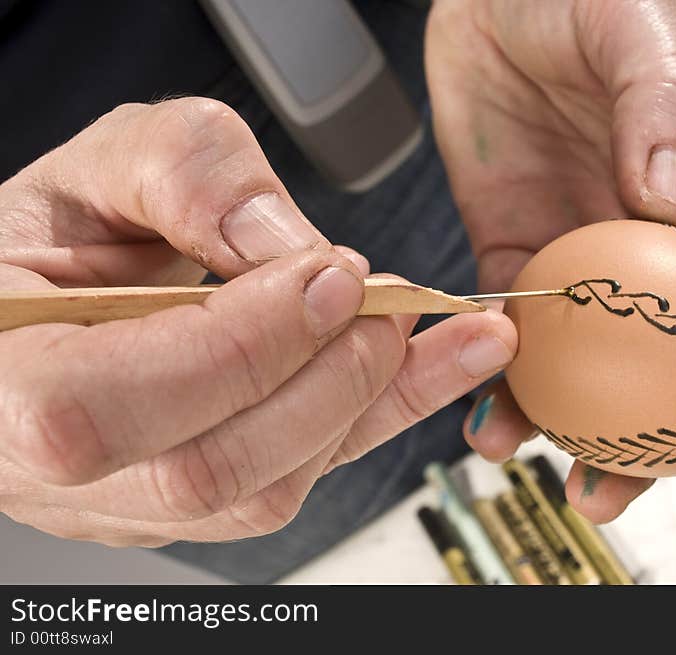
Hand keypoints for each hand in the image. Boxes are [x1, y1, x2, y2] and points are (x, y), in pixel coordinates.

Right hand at [0, 98, 516, 545]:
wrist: (52, 291)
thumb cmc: (54, 237)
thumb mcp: (99, 167)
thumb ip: (183, 175)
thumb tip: (285, 247)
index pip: (103, 407)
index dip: (239, 344)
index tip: (328, 274)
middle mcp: (53, 470)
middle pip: (204, 471)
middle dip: (322, 380)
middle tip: (379, 301)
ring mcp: (129, 500)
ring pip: (263, 493)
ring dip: (363, 406)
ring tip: (417, 326)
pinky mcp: (197, 500)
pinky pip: (299, 478)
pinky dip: (378, 421)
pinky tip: (433, 367)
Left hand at [427, 0, 675, 520]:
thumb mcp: (642, 33)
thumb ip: (665, 109)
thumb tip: (669, 200)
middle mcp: (652, 241)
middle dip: (662, 440)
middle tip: (625, 489)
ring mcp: (581, 255)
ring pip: (592, 364)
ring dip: (576, 430)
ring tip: (557, 475)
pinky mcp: (513, 253)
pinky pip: (512, 329)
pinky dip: (502, 377)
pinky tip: (489, 414)